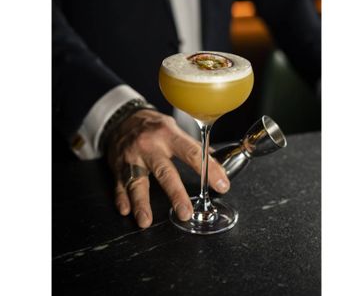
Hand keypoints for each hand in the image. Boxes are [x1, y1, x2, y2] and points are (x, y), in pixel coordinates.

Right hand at [106, 109, 229, 227]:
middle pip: (165, 171)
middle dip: (176, 193)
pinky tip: (125, 210)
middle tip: (185, 212)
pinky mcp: (117, 166)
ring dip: (141, 202)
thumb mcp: (173, 127)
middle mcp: (150, 145)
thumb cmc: (152, 125)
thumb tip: (216, 162)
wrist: (121, 118)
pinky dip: (121, 198)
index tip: (221, 185)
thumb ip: (192, 146)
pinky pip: (119, 184)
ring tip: (145, 220)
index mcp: (168, 134)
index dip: (209, 169)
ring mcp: (132, 157)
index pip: (193, 152)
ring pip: (137, 181)